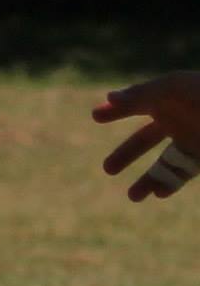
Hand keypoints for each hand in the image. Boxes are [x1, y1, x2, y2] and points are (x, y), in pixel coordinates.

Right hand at [92, 72, 199, 200]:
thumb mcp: (171, 89)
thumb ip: (140, 94)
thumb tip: (108, 98)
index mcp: (169, 100)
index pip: (136, 104)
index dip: (116, 110)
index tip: (95, 116)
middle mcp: (179, 121)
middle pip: (146, 140)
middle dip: (126, 154)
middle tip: (107, 169)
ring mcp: (192, 140)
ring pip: (165, 164)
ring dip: (149, 180)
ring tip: (134, 197)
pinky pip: (183, 173)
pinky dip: (171, 184)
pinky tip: (160, 193)